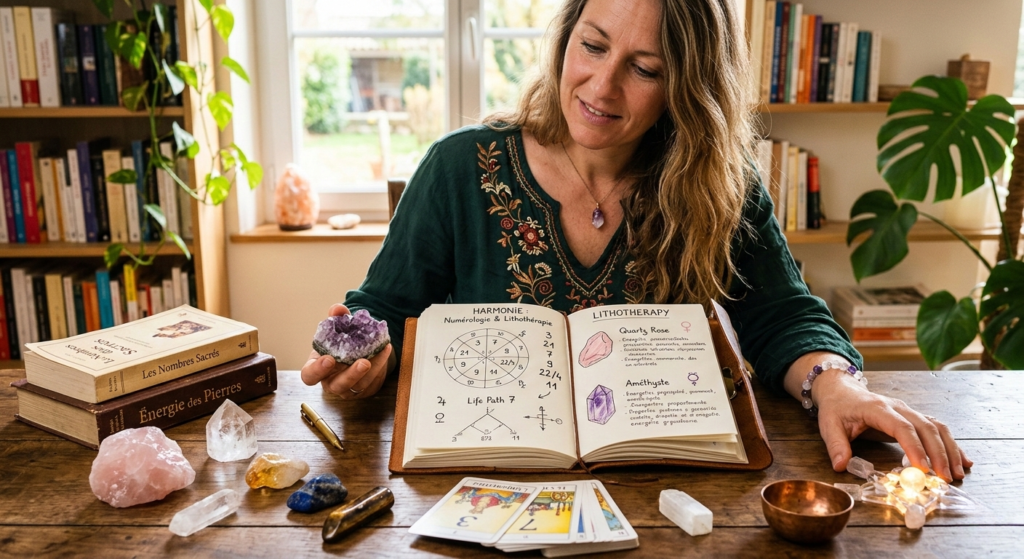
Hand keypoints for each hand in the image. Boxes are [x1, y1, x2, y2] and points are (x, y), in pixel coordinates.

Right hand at [300, 304, 392, 398]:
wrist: (358, 349)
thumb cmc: (340, 341)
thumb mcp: (337, 328)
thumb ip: (336, 318)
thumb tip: (338, 309)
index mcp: (317, 367)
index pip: (309, 375)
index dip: (317, 370)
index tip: (328, 359)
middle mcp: (330, 380)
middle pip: (336, 386)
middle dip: (351, 375)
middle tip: (363, 362)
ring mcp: (347, 388)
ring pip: (358, 385)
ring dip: (372, 370)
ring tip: (380, 352)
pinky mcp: (364, 388)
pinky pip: (372, 381)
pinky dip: (380, 365)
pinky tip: (385, 350)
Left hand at [811, 367, 972, 480]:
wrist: (842, 389)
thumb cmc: (837, 408)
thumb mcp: (829, 425)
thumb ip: (836, 445)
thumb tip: (841, 466)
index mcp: (878, 409)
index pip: (901, 428)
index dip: (915, 448)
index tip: (923, 469)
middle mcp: (899, 407)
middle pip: (926, 428)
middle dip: (939, 453)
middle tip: (946, 478)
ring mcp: (909, 411)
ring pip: (937, 428)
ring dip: (950, 450)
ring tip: (958, 473)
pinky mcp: (914, 417)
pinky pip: (937, 429)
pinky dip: (951, 445)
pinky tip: (963, 461)